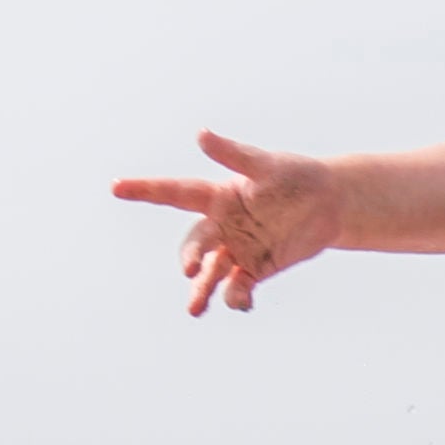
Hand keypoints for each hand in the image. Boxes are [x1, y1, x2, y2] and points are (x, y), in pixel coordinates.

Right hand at [112, 131, 345, 315]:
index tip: (116, 187)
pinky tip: (242, 303)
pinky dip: (237, 297)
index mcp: (218, 196)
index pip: (176, 192)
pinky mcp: (255, 269)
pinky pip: (238, 286)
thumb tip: (200, 134)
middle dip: (189, 255)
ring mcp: (236, 249)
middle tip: (190, 269)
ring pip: (211, 273)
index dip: (145, 189)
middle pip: (195, 242)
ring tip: (195, 309)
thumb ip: (233, 155)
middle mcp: (221, 225)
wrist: (329, 204)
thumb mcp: (267, 164)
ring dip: (202, 290)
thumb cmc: (294, 176)